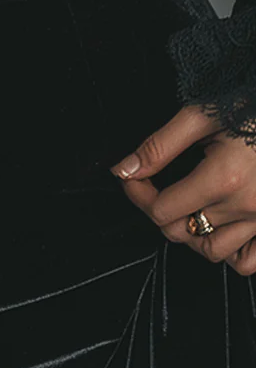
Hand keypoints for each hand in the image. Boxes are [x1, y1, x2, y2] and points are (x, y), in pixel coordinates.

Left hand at [110, 104, 255, 274]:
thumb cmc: (250, 106)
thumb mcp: (201, 116)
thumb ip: (159, 146)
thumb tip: (124, 170)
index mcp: (225, 177)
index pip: (161, 209)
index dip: (138, 194)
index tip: (133, 178)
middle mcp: (248, 205)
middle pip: (180, 232)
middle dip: (159, 210)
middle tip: (156, 186)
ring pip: (212, 251)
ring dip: (191, 233)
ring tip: (188, 207)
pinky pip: (248, 261)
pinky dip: (231, 252)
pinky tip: (220, 228)